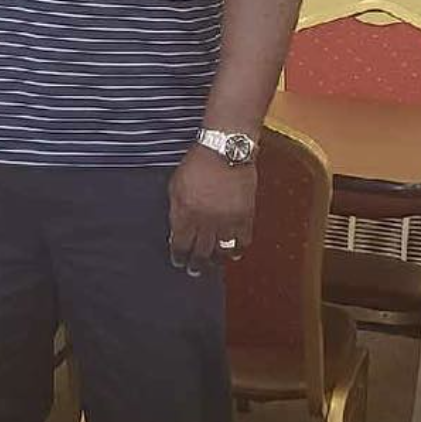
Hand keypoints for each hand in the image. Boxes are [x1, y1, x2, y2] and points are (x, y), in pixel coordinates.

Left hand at [168, 144, 255, 276]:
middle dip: (196, 264)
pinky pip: (243, 240)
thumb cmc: (196, 164)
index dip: (179, 256)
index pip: (180, 244)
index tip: (178, 261)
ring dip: (216, 261)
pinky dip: (238, 249)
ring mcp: (227, 220)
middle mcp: (206, 221)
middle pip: (201, 252)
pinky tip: (234, 254)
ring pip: (222, 251)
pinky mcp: (245, 216)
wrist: (225, 150)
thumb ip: (175, 211)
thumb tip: (175, 232)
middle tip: (194, 271)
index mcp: (186, 214)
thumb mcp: (175, 186)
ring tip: (213, 265)